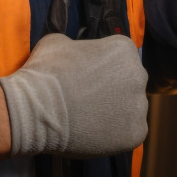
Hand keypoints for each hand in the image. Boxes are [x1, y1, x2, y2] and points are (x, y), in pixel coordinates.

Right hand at [0, 33, 147, 157]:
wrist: (37, 110)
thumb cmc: (45, 72)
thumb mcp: (57, 42)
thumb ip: (76, 45)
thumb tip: (75, 51)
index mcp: (124, 48)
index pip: (119, 57)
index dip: (102, 67)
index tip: (86, 76)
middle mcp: (138, 74)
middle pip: (129, 82)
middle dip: (113, 89)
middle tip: (88, 98)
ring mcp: (139, 106)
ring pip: (131, 108)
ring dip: (116, 112)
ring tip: (89, 117)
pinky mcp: (136, 133)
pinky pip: (129, 131)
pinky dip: (115, 134)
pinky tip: (94, 132)